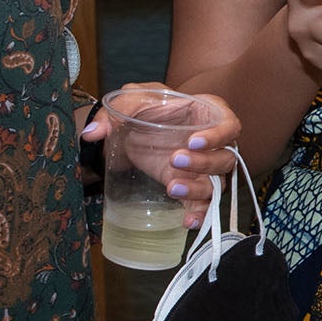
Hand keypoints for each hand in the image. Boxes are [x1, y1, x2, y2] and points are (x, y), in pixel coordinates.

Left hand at [81, 88, 241, 227]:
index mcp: (207, 113)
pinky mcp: (192, 186)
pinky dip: (199, 214)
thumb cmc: (145, 108)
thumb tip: (92, 134)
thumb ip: (116, 110)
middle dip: (204, 163)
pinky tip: (186, 221)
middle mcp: (214, 142)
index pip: (229, 124)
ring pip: (217, 183)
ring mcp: (205, 167)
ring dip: (198, 189)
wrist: (136, 129)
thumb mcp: (132, 100)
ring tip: (172, 188)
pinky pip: (205, 204)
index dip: (218, 135)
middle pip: (226, 157)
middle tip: (174, 159)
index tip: (193, 141)